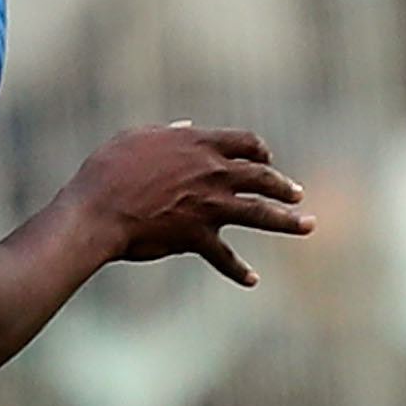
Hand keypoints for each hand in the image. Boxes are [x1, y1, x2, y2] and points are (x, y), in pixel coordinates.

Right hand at [73, 125, 313, 287]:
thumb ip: (167, 133)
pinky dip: (238, 270)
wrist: (97, 210)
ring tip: (308, 225)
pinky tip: (251, 279)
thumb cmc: (108, 169)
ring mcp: (209, 207)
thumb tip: (186, 126)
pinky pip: (226, 257)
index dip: (259, 150)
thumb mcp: (136, 138)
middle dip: (282, 186)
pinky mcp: (199, 237)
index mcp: (198, 144)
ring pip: (260, 214)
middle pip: (261, 177)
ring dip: (287, 221)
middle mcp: (212, 173)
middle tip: (298, 194)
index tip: (266, 158)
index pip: (244, 142)